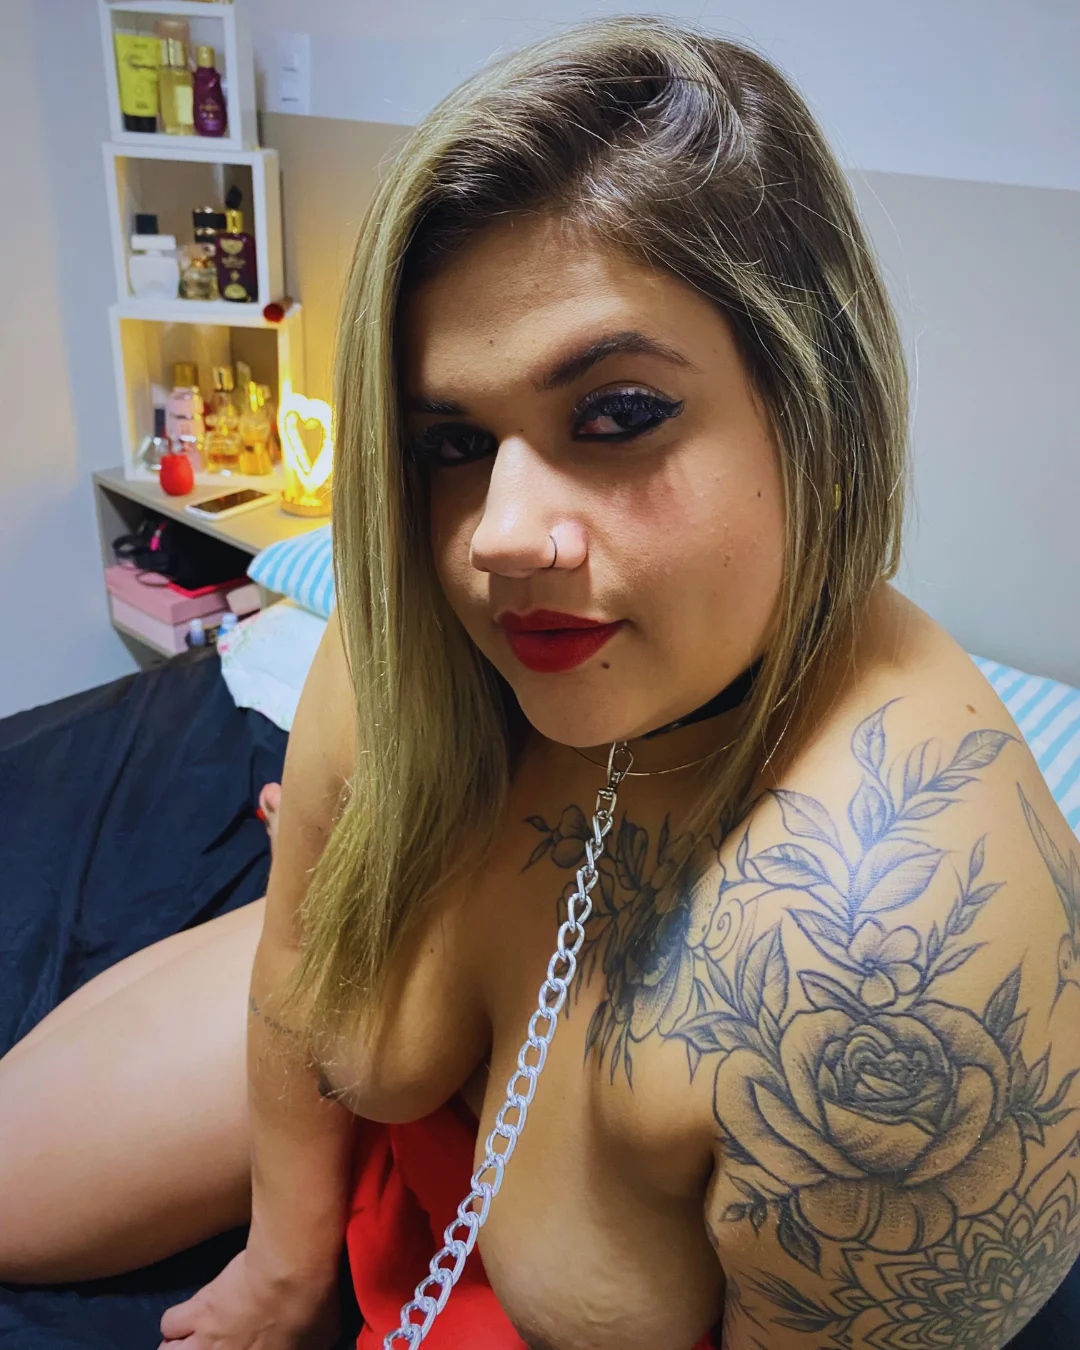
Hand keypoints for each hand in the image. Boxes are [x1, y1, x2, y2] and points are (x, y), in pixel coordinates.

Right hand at [158, 1246, 340, 1348]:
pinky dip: (175, 1323)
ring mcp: (206, 1341)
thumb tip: (311, 1340)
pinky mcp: (197, 1311)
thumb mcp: (323, 1337)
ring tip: (185, 1343)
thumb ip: (309, 1344)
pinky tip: (186, 1316)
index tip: (242, 1347)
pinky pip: (169, 1323)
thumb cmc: (315, 1308)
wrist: (292, 1276)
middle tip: (208, 1348)